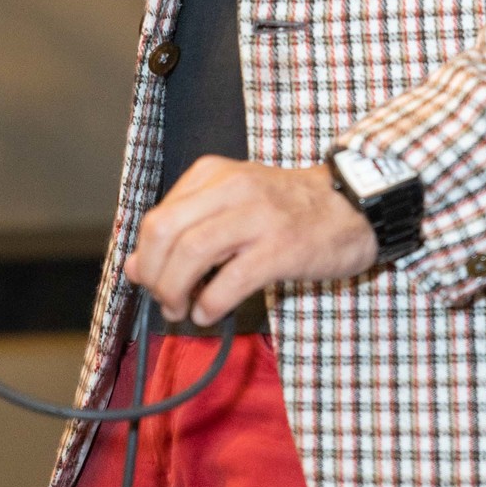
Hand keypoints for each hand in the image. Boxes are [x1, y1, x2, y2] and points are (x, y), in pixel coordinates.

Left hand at [125, 158, 378, 325]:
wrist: (351, 207)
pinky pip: (228, 282)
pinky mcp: (280, 249)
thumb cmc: (287, 209)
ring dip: (176, 292)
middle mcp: (233, 188)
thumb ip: (184, 230)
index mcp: (215, 173)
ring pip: (190, 254)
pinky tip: (211, 313)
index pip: (157, 216)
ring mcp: (258, 217)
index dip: (146, 258)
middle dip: (154, 276)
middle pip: (164, 232)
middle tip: (166, 300)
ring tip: (184, 309)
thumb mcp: (230, 205)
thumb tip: (134, 267)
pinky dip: (209, 305)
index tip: (153, 280)